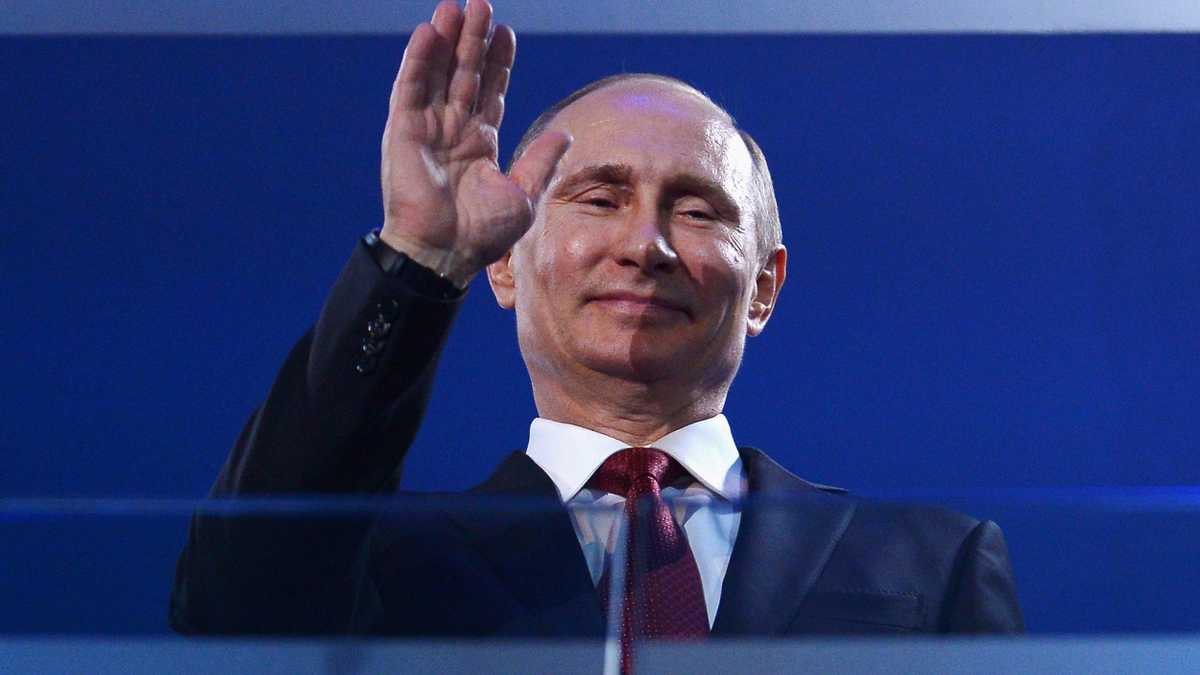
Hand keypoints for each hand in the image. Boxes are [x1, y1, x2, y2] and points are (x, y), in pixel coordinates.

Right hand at [379, 0, 570, 287]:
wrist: (445, 254)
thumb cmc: (481, 234)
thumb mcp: (522, 194)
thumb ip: (540, 161)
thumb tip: (565, 134)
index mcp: (478, 142)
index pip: (490, 91)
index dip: (497, 62)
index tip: (507, 33)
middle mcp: (451, 130)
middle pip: (464, 74)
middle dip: (474, 40)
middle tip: (482, 4)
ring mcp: (426, 128)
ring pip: (438, 73)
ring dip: (447, 40)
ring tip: (458, 7)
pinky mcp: (402, 131)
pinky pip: (411, 88)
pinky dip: (419, 60)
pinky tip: (430, 32)